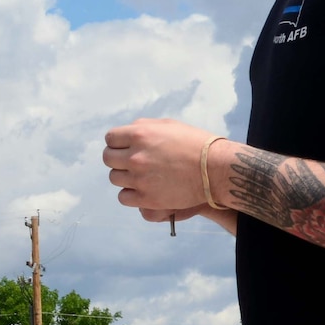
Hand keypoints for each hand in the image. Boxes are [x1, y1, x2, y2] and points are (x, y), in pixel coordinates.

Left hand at [103, 118, 221, 213]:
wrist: (216, 169)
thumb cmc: (195, 144)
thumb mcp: (169, 125)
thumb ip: (143, 127)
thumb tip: (125, 134)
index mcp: (140, 135)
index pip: (110, 139)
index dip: (117, 143)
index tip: (125, 148)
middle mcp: (136, 156)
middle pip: (108, 159)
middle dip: (118, 159)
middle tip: (131, 162)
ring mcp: (140, 179)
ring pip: (114, 178)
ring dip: (125, 177)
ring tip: (142, 176)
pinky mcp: (146, 198)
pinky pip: (123, 197)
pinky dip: (131, 194)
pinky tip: (143, 189)